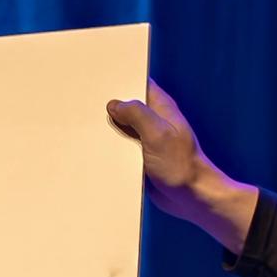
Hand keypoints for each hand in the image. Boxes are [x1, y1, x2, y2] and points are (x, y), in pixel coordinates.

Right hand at [103, 79, 248, 242]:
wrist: (191, 197)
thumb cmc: (181, 166)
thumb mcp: (158, 134)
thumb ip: (137, 114)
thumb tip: (114, 104)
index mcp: (160, 107)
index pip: (137, 83)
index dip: (119, 80)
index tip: (98, 79)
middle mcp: (152, 120)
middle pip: (123, 106)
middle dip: (107, 108)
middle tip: (85, 108)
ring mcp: (145, 139)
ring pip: (119, 128)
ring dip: (107, 132)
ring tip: (87, 131)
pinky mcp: (139, 157)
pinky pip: (120, 149)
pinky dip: (110, 150)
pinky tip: (96, 151)